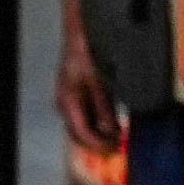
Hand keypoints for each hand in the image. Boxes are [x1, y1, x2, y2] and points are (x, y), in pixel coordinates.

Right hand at [59, 22, 122, 155]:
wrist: (79, 36)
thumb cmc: (86, 54)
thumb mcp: (100, 82)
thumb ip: (105, 108)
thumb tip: (112, 130)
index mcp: (68, 101)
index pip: (82, 133)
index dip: (99, 145)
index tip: (116, 148)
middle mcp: (65, 104)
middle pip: (79, 135)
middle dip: (98, 143)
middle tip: (118, 146)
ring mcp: (68, 101)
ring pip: (81, 128)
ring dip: (98, 134)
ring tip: (117, 134)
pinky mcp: (74, 96)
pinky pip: (84, 117)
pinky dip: (96, 124)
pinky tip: (111, 122)